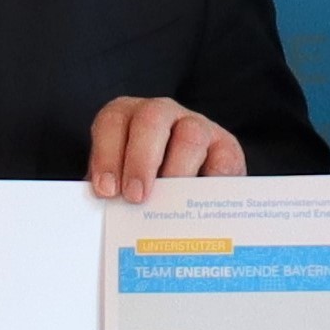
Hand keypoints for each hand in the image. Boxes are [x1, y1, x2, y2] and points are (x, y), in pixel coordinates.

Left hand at [86, 96, 250, 200]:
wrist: (188, 197)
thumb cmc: (143, 189)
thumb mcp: (120, 185)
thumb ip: (112, 194)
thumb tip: (104, 216)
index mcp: (127, 118)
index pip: (112, 122)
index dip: (107, 154)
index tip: (107, 191)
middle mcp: (161, 114)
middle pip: (151, 121)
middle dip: (141, 160)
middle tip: (135, 197)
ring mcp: (196, 126)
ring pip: (190, 136)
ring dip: (177, 171)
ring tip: (168, 204)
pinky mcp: (225, 147)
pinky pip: (223, 159)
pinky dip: (212, 181)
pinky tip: (200, 203)